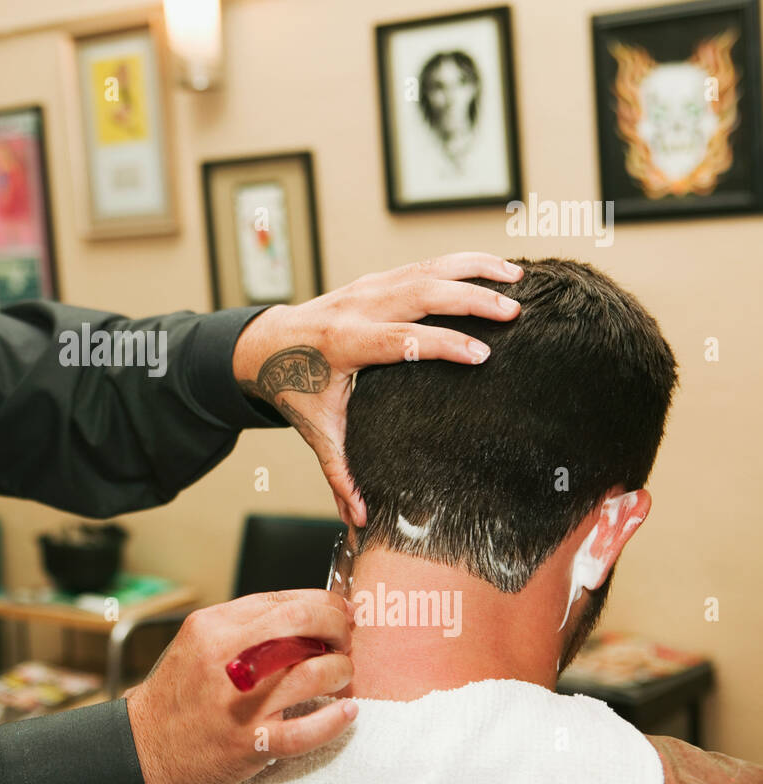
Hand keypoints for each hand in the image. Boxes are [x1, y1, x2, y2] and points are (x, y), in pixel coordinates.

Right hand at [123, 589, 354, 783]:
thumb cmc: (178, 694)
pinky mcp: (251, 742)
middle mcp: (227, 659)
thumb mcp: (199, 643)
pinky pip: (306, 729)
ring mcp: (241, 702)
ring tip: (342, 675)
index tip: (339, 610)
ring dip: (340, 670)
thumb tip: (304, 613)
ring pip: (313, 672)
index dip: (322, 602)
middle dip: (336, 626)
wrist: (147, 744)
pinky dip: (335, 720)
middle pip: (301, 624)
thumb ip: (243, 625)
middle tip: (345, 638)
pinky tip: (345, 712)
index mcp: (213, 628)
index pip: (282, 600)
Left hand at [233, 252, 523, 526]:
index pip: (399, 340)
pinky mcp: (375, 280)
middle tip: (514, 312)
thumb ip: (339, 473)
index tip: (482, 354)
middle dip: (468, 299)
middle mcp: (357, 308)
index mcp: (343, 344)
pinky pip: (422, 265)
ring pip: (424, 269)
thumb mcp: (316, 431)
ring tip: (517, 278)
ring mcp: (367, 288)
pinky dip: (460, 262)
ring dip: (472, 269)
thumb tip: (359, 520)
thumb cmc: (295, 389)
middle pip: (418, 293)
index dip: (441, 344)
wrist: (265, 345)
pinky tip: (494, 267)